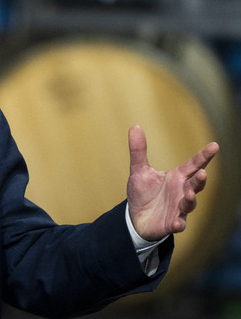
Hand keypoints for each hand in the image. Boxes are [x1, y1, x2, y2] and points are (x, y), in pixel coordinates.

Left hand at [126, 125, 217, 240]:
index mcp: (177, 177)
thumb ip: (138, 151)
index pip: (193, 164)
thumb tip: (135, 126)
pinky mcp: (171, 224)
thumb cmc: (142, 193)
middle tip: (202, 173)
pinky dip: (179, 223)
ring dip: (191, 200)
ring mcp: (179, 209)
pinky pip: (178, 224)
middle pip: (195, 184)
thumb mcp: (138, 171)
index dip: (204, 156)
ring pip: (189, 204)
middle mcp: (182, 192)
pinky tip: (177, 223)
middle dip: (200, 180)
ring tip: (189, 195)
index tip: (215, 145)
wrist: (136, 218)